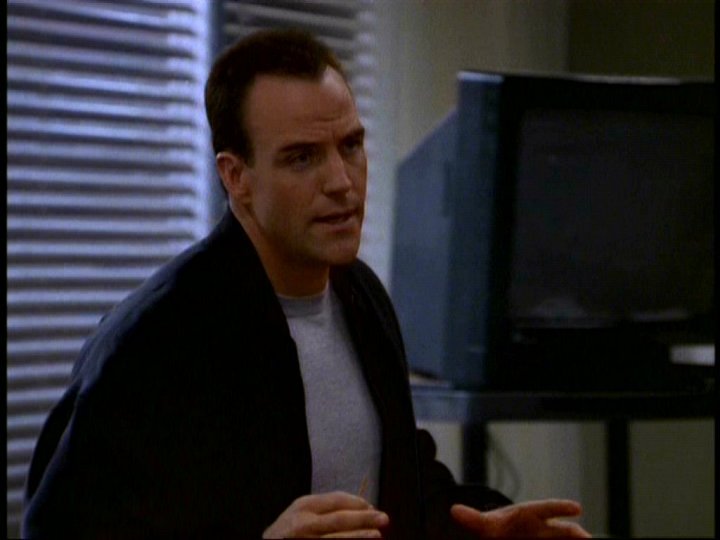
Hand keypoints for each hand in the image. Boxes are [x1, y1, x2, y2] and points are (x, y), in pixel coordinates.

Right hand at [262, 491, 389, 537]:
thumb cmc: (290, 528)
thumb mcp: (302, 511)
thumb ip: (326, 508)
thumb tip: (363, 507)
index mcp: (303, 506)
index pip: (335, 500)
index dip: (357, 503)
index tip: (372, 507)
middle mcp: (303, 524)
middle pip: (339, 519)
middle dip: (364, 518)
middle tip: (384, 518)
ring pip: (336, 539)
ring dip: (359, 536)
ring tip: (377, 535)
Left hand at [451, 499, 591, 537]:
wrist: (503, 538)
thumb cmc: (497, 529)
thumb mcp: (485, 526)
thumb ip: (474, 520)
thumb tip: (454, 511)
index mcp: (529, 514)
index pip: (546, 508)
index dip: (560, 507)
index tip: (576, 508)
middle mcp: (544, 528)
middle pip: (562, 530)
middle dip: (575, 534)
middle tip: (586, 539)